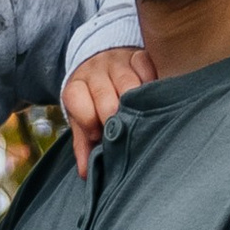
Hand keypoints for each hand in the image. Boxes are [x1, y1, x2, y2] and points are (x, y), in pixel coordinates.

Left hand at [61, 42, 157, 171]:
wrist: (101, 64)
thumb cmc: (92, 102)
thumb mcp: (82, 121)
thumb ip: (83, 145)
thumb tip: (85, 173)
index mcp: (76, 87)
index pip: (78, 101)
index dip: (88, 120)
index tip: (99, 135)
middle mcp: (94, 72)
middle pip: (104, 94)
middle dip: (113, 115)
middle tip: (123, 130)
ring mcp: (117, 62)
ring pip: (127, 82)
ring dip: (135, 102)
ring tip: (141, 118)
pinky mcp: (138, 56)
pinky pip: (146, 67)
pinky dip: (151, 82)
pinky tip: (153, 97)